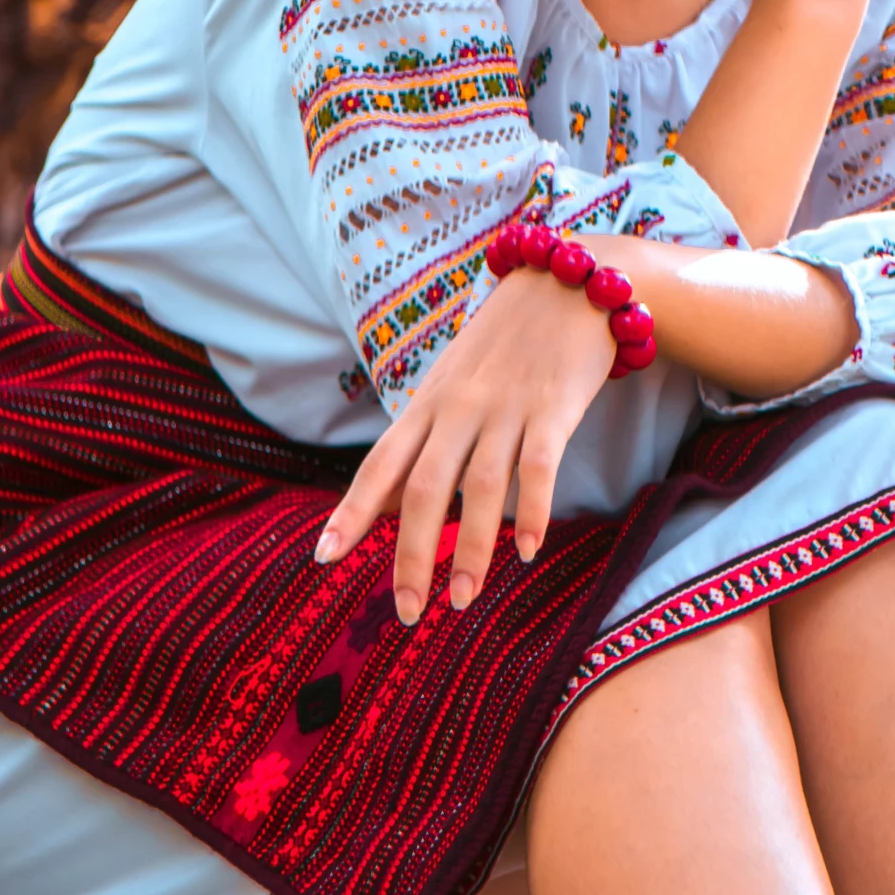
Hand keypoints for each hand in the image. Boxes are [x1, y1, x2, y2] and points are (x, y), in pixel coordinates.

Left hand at [315, 265, 617, 624]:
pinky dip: (532, 513)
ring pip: (480, 488)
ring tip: (462, 600)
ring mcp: (507, 407)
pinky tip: (526, 553)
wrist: (570, 283)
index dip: (351, 512)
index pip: (379, 465)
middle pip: (424, 488)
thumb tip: (391, 500)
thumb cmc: (506, 343)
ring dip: (470, 550)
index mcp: (428, 404)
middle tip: (406, 611)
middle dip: (411, 555)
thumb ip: (426, 437)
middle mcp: (459, 408)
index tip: (324, 557)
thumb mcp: (453, 381)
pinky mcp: (555, 408)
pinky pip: (539, 468)